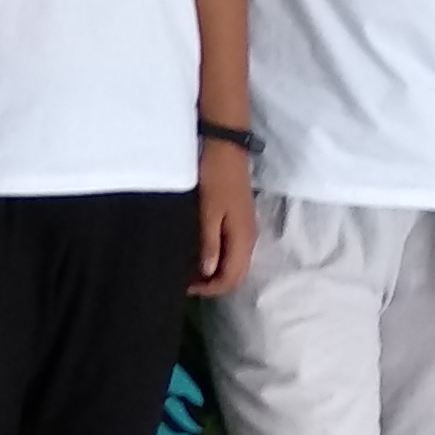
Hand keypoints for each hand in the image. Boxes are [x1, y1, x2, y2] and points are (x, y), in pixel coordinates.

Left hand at [191, 139, 255, 296]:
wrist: (226, 146)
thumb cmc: (215, 177)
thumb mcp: (208, 211)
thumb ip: (210, 243)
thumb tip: (209, 272)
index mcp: (243, 238)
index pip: (233, 278)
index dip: (211, 289)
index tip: (186, 286)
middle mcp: (249, 237)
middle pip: (236, 274)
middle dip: (213, 283)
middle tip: (186, 279)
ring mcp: (246, 227)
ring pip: (234, 261)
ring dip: (215, 270)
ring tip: (189, 267)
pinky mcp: (239, 218)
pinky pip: (232, 248)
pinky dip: (217, 255)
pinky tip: (200, 249)